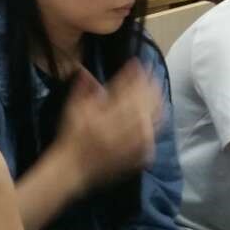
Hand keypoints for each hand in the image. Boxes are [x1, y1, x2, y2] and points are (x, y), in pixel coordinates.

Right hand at [55, 64, 161, 188]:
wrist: (76, 167)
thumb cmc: (71, 136)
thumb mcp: (71, 110)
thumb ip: (81, 90)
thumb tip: (86, 72)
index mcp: (103, 117)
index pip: (123, 91)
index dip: (132, 76)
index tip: (137, 63)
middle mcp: (120, 130)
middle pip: (142, 104)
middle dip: (149, 85)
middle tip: (152, 71)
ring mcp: (132, 144)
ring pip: (151, 119)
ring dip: (156, 101)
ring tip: (158, 88)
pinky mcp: (138, 154)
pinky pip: (152, 136)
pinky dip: (157, 122)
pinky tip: (159, 113)